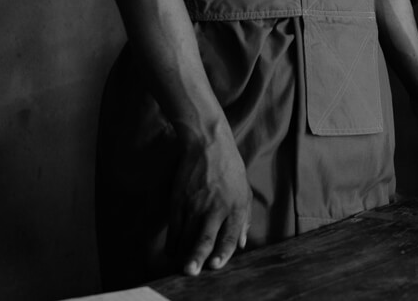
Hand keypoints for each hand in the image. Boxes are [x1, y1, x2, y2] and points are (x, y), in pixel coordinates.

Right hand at [166, 126, 250, 275]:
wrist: (208, 145)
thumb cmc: (230, 169)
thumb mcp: (244, 191)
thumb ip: (244, 219)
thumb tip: (241, 243)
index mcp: (236, 206)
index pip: (229, 236)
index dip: (223, 253)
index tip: (215, 266)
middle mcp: (216, 207)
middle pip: (205, 238)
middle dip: (197, 258)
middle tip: (192, 272)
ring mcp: (195, 204)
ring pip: (187, 236)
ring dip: (183, 254)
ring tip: (183, 266)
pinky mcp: (179, 200)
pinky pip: (174, 227)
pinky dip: (173, 242)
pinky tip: (173, 250)